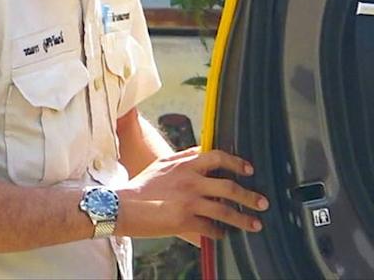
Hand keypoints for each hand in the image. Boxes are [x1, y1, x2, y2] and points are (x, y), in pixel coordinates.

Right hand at [117, 147, 268, 241]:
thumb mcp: (162, 164)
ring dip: (243, 219)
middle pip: (229, 186)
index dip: (237, 162)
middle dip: (250, 196)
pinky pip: (211, 229)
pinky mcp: (185, 220)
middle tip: (262, 202)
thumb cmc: (142, 186)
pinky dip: (220, 233)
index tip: (249, 170)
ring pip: (226, 210)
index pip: (217, 157)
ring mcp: (188, 201)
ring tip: (255, 224)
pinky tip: (223, 235)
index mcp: (184, 164)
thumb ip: (183, 157)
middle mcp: (189, 181)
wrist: (122, 206)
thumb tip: (203, 150)